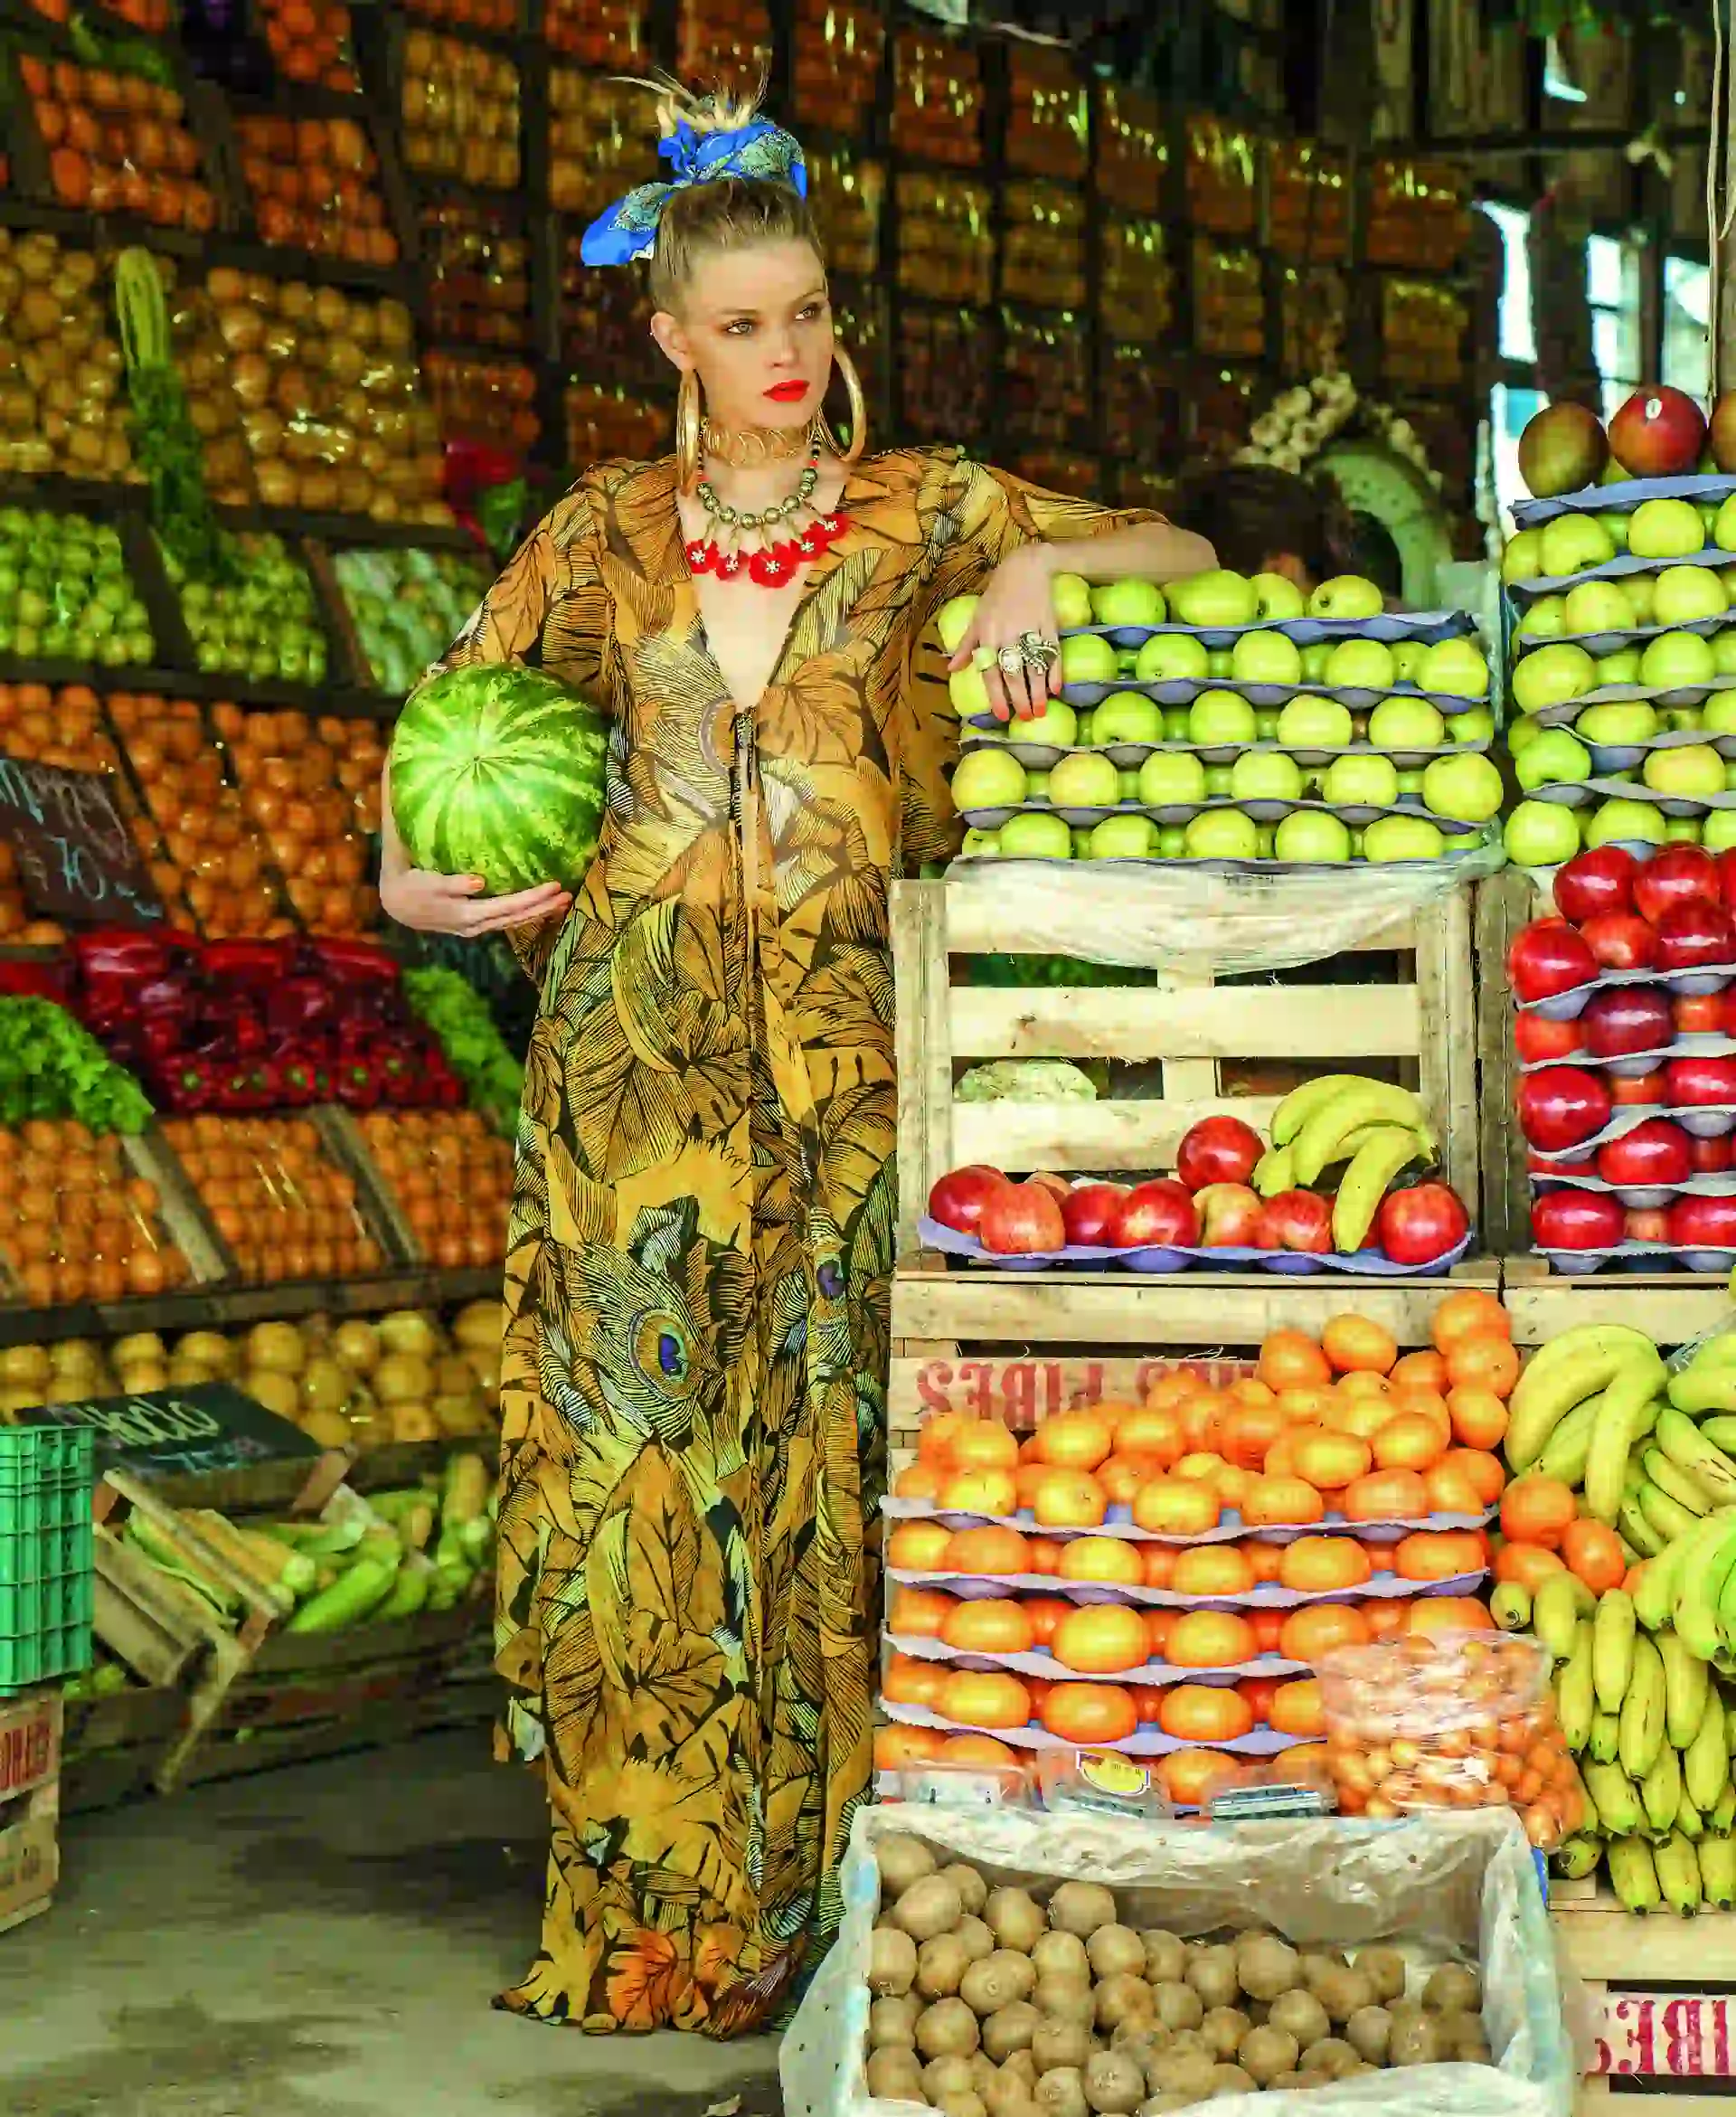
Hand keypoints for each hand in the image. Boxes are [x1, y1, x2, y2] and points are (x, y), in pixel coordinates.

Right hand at [379, 866, 570, 936]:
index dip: (533, 898)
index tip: (553, 887)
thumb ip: (453, 883)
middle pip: (517, 918)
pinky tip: (539, 908)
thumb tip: (479, 881)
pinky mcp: (474, 923)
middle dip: (544, 907)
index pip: (509, 907)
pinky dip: (524, 915)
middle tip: (568, 894)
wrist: (397, 904)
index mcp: (468, 914)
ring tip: (561, 902)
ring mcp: (476, 927)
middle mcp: (476, 925)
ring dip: (538, 912)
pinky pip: (506, 921)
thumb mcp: (429, 883)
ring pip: (514, 922)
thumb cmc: (412, 886)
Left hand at [946, 544, 1060, 720]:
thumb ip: (966, 645)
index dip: (996, 696)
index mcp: (988, 636)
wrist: (1024, 569)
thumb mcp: (977, 619)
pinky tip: (1056, 689)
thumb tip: (951, 669)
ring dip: (1038, 692)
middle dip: (1019, 699)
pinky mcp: (1050, 626)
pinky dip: (1055, 672)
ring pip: (1034, 667)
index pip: (991, 672)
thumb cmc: (996, 597)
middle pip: (1014, 674)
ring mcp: (1030, 631)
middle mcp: (1008, 636)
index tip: (1002, 715)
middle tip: (1025, 718)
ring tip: (1040, 711)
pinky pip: (1052, 654)